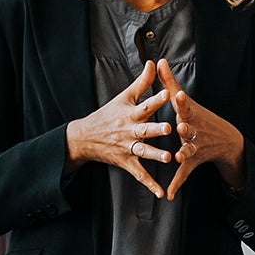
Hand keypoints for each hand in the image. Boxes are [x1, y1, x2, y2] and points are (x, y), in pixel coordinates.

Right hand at [65, 61, 174, 198]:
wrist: (85, 137)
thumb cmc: (108, 114)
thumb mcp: (124, 97)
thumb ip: (142, 82)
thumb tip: (152, 62)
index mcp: (131, 114)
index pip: (145, 104)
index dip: (156, 99)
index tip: (169, 93)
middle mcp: (130, 131)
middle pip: (145, 129)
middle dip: (157, 129)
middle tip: (170, 128)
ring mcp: (128, 148)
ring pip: (144, 152)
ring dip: (156, 155)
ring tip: (169, 157)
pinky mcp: (127, 162)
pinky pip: (140, 174)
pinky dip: (150, 184)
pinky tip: (161, 193)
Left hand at [157, 61, 246, 200]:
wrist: (226, 140)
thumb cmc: (199, 117)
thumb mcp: (185, 100)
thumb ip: (168, 82)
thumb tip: (158, 60)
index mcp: (190, 115)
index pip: (186, 106)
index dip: (182, 101)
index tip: (178, 95)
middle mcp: (194, 130)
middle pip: (189, 128)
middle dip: (185, 128)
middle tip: (180, 127)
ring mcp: (194, 146)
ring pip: (189, 149)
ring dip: (184, 152)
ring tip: (179, 156)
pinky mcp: (192, 161)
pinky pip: (183, 173)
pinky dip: (176, 184)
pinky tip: (169, 194)